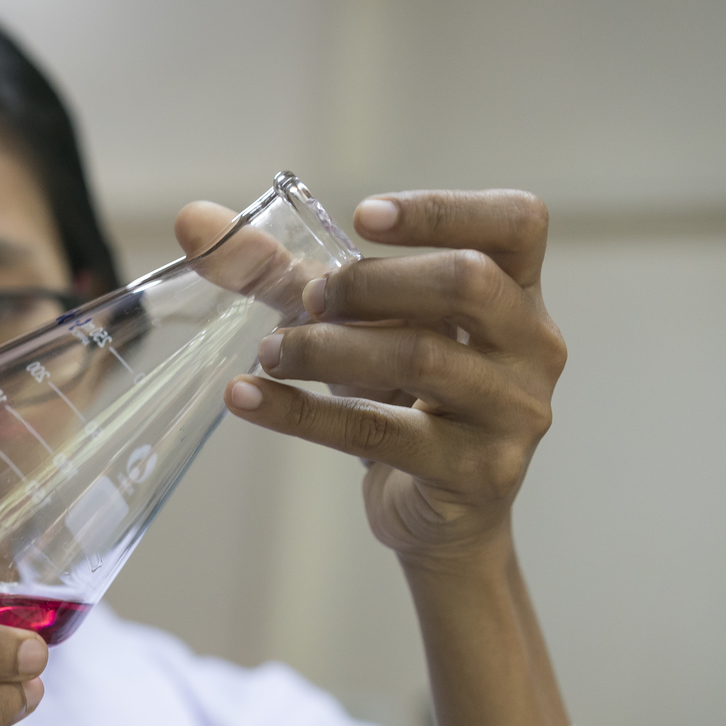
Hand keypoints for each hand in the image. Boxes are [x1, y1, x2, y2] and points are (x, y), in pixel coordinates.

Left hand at [220, 190, 564, 567]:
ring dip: (327, 348)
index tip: (361, 217)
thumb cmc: (401, 399)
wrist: (436, 516)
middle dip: (369, 283)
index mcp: (519, 295)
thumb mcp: (349, 326)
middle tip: (308, 301)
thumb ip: (278, 271)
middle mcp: (533, 347)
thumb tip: (192, 221)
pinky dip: (302, 413)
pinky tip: (248, 397)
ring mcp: (512, 413)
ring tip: (271, 353)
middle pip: (465, 282)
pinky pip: (379, 433)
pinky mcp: (474, 472)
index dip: (443, 209)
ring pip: (421, 358)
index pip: (515, 223)